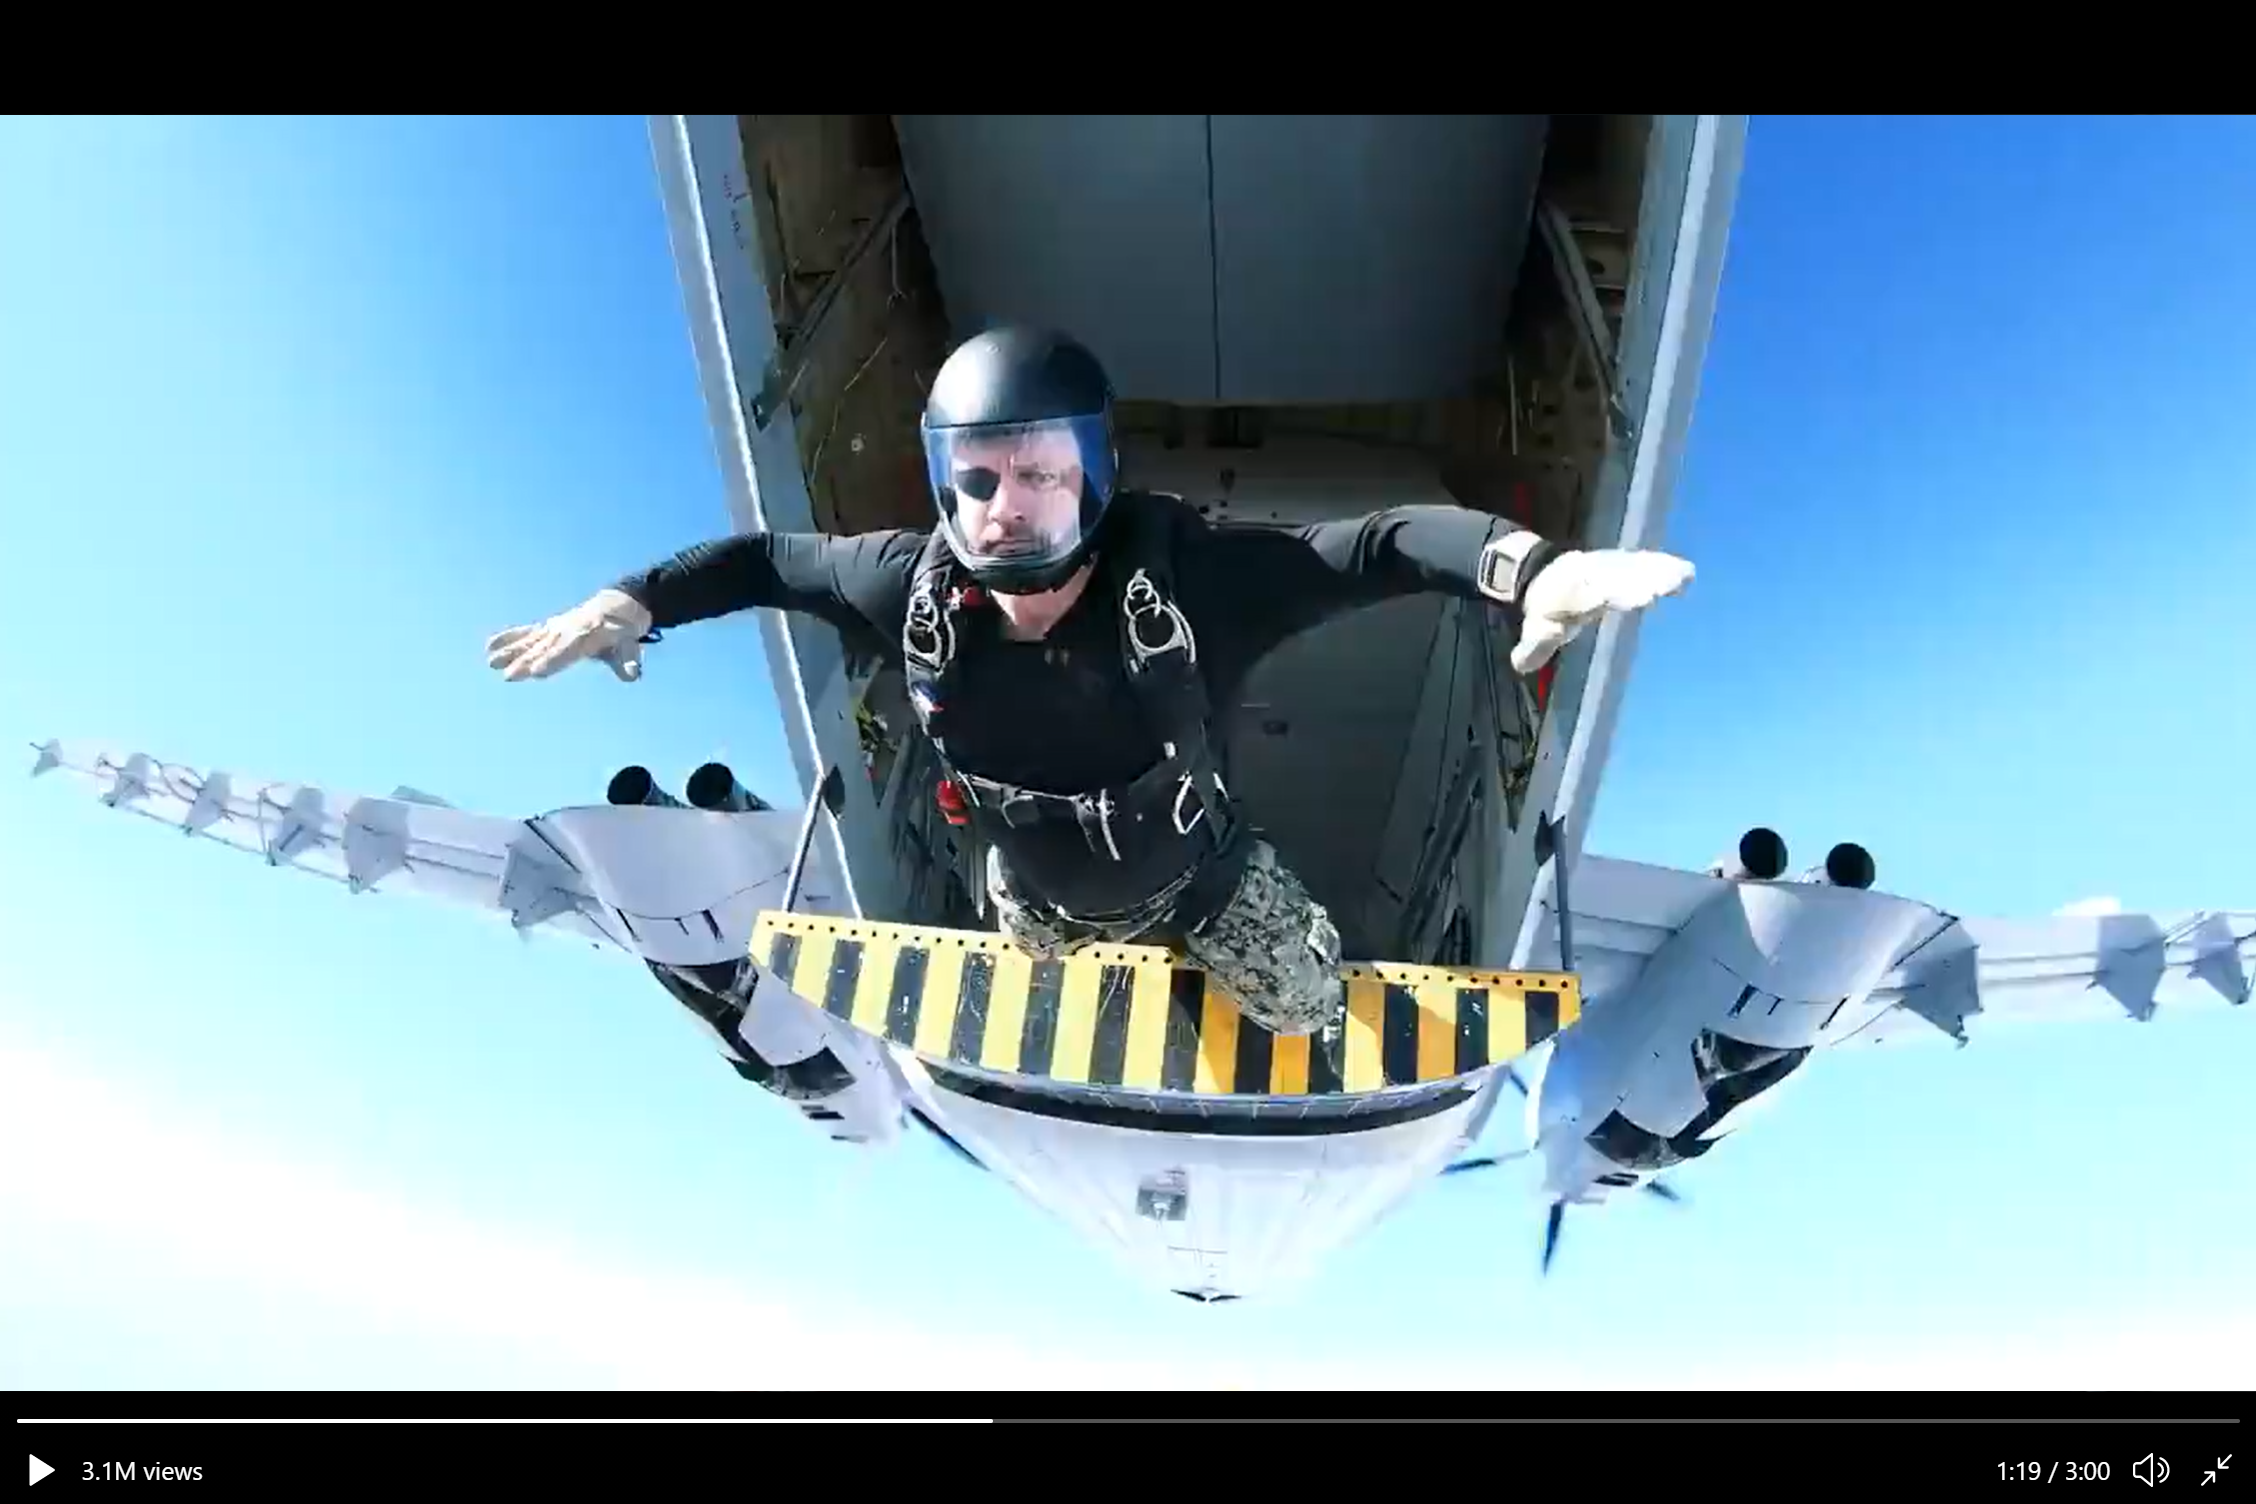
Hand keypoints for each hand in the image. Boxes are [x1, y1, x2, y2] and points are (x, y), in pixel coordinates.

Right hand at [485, 588, 654, 681]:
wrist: (617, 606)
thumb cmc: (623, 631)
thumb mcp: (630, 644)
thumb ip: (628, 660)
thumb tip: (633, 674)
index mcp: (586, 636)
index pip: (565, 652)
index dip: (551, 661)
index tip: (535, 671)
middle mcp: (566, 631)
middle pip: (543, 648)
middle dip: (525, 661)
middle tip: (508, 675)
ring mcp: (555, 627)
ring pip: (530, 640)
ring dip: (510, 651)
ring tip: (490, 662)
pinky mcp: (548, 626)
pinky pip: (525, 632)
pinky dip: (508, 637)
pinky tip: (489, 645)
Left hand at [1512, 548, 1692, 673]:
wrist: (1542, 571)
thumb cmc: (1546, 606)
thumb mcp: (1535, 628)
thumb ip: (1533, 647)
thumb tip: (1519, 665)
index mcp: (1572, 592)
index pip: (1593, 594)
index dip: (1612, 595)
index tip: (1633, 597)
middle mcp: (1594, 576)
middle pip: (1620, 577)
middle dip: (1639, 581)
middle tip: (1665, 587)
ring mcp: (1609, 566)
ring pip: (1635, 567)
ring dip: (1658, 572)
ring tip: (1684, 576)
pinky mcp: (1622, 564)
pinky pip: (1643, 564)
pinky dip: (1663, 567)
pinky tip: (1686, 573)